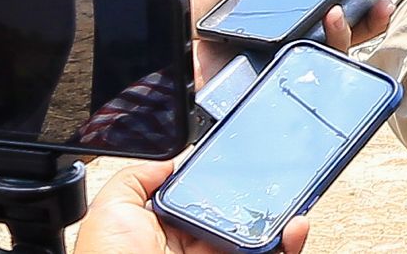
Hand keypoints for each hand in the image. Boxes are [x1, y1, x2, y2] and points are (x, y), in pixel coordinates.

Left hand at [74, 160, 307, 253]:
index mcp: (169, 231)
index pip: (205, 200)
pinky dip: (289, 244)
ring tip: (295, 200)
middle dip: (263, 197)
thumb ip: (136, 178)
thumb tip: (167, 161)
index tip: (243, 164)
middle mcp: (197, 248)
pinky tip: (294, 227)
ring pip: (262, 238)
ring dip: (283, 217)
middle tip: (277, 181)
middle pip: (240, 217)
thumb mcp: (111, 211)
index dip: (226, 181)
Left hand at [174, 0, 394, 87]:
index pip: (316, 5)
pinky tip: (337, 22)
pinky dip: (337, 46)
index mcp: (264, 17)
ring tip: (357, 5)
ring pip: (334, 54)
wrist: (155, 52)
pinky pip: (318, 72)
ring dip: (358, 27)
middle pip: (335, 31)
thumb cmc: (176, 12)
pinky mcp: (276, 86)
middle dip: (368, 13)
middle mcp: (276, 44)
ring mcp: (278, 67)